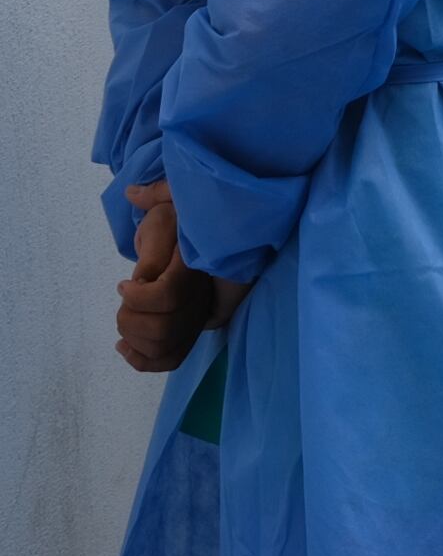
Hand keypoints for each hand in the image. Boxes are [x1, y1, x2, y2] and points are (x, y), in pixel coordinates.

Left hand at [115, 183, 211, 371]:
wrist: (205, 241)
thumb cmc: (184, 220)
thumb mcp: (173, 202)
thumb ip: (157, 198)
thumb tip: (133, 194)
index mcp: (195, 266)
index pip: (167, 295)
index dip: (138, 296)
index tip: (125, 283)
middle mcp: (201, 297)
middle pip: (162, 328)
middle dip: (130, 318)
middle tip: (125, 299)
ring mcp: (197, 317)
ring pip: (164, 347)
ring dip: (133, 338)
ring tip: (126, 316)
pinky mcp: (190, 330)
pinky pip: (170, 359)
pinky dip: (143, 361)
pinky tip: (125, 347)